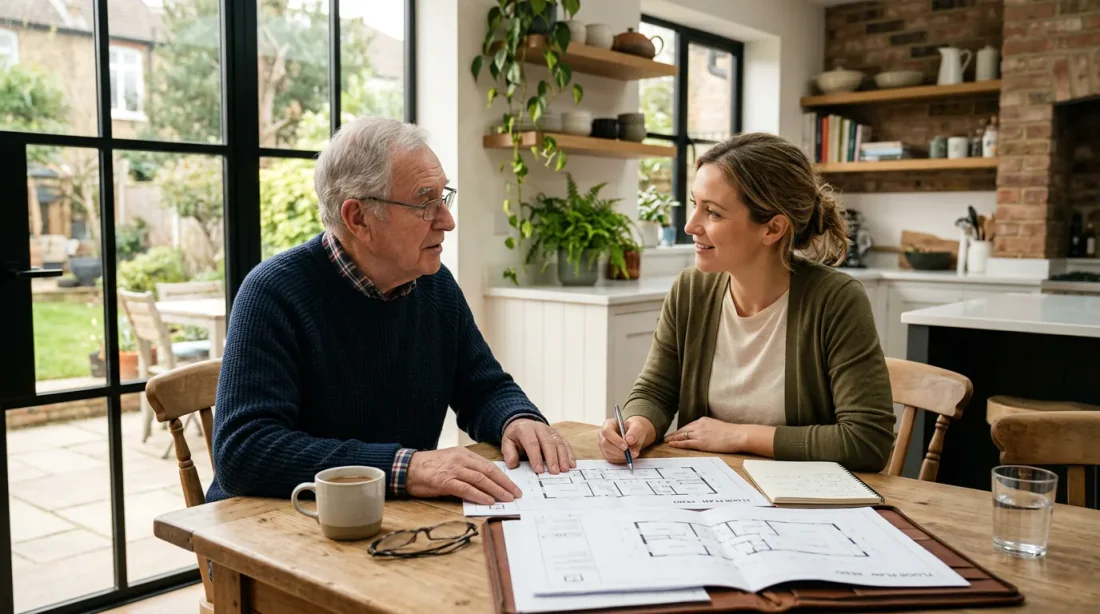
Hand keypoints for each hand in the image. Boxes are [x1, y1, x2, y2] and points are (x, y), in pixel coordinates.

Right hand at [405, 447, 522, 504]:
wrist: (408, 468)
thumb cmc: (429, 467)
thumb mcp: (451, 462)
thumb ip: (467, 469)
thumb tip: (485, 482)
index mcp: (464, 454)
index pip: (488, 465)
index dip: (503, 476)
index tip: (513, 486)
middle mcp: (461, 460)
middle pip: (488, 472)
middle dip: (505, 483)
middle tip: (516, 493)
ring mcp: (453, 470)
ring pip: (480, 479)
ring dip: (496, 490)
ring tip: (506, 498)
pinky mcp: (445, 481)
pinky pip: (466, 489)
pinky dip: (479, 495)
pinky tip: (488, 500)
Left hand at [502, 419, 575, 473]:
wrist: (523, 423)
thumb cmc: (515, 437)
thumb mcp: (507, 442)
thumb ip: (509, 453)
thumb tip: (512, 464)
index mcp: (525, 430)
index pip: (532, 443)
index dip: (536, 457)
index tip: (539, 470)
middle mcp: (540, 428)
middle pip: (548, 442)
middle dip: (552, 458)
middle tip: (554, 472)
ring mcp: (550, 431)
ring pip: (559, 442)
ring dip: (563, 457)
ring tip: (564, 469)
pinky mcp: (558, 434)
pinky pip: (565, 443)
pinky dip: (570, 454)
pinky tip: (572, 464)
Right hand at [598, 416, 655, 463]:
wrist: (634, 435)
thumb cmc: (633, 428)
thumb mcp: (637, 426)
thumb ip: (634, 431)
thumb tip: (629, 440)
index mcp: (608, 424)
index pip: (606, 432)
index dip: (615, 440)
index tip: (626, 446)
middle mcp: (603, 435)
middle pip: (605, 444)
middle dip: (618, 450)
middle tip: (629, 453)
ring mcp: (603, 445)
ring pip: (608, 453)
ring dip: (620, 455)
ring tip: (631, 454)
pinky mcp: (607, 453)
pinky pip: (611, 459)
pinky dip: (620, 459)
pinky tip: (627, 456)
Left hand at [664, 417, 740, 452]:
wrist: (737, 435)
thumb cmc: (731, 432)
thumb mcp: (717, 425)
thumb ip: (708, 428)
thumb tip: (705, 433)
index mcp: (703, 420)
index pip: (688, 425)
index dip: (681, 430)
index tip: (675, 433)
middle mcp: (699, 425)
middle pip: (683, 430)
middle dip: (674, 434)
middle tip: (666, 437)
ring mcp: (699, 434)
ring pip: (682, 436)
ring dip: (673, 438)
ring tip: (666, 441)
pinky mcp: (701, 443)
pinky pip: (686, 443)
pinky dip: (677, 443)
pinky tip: (672, 444)